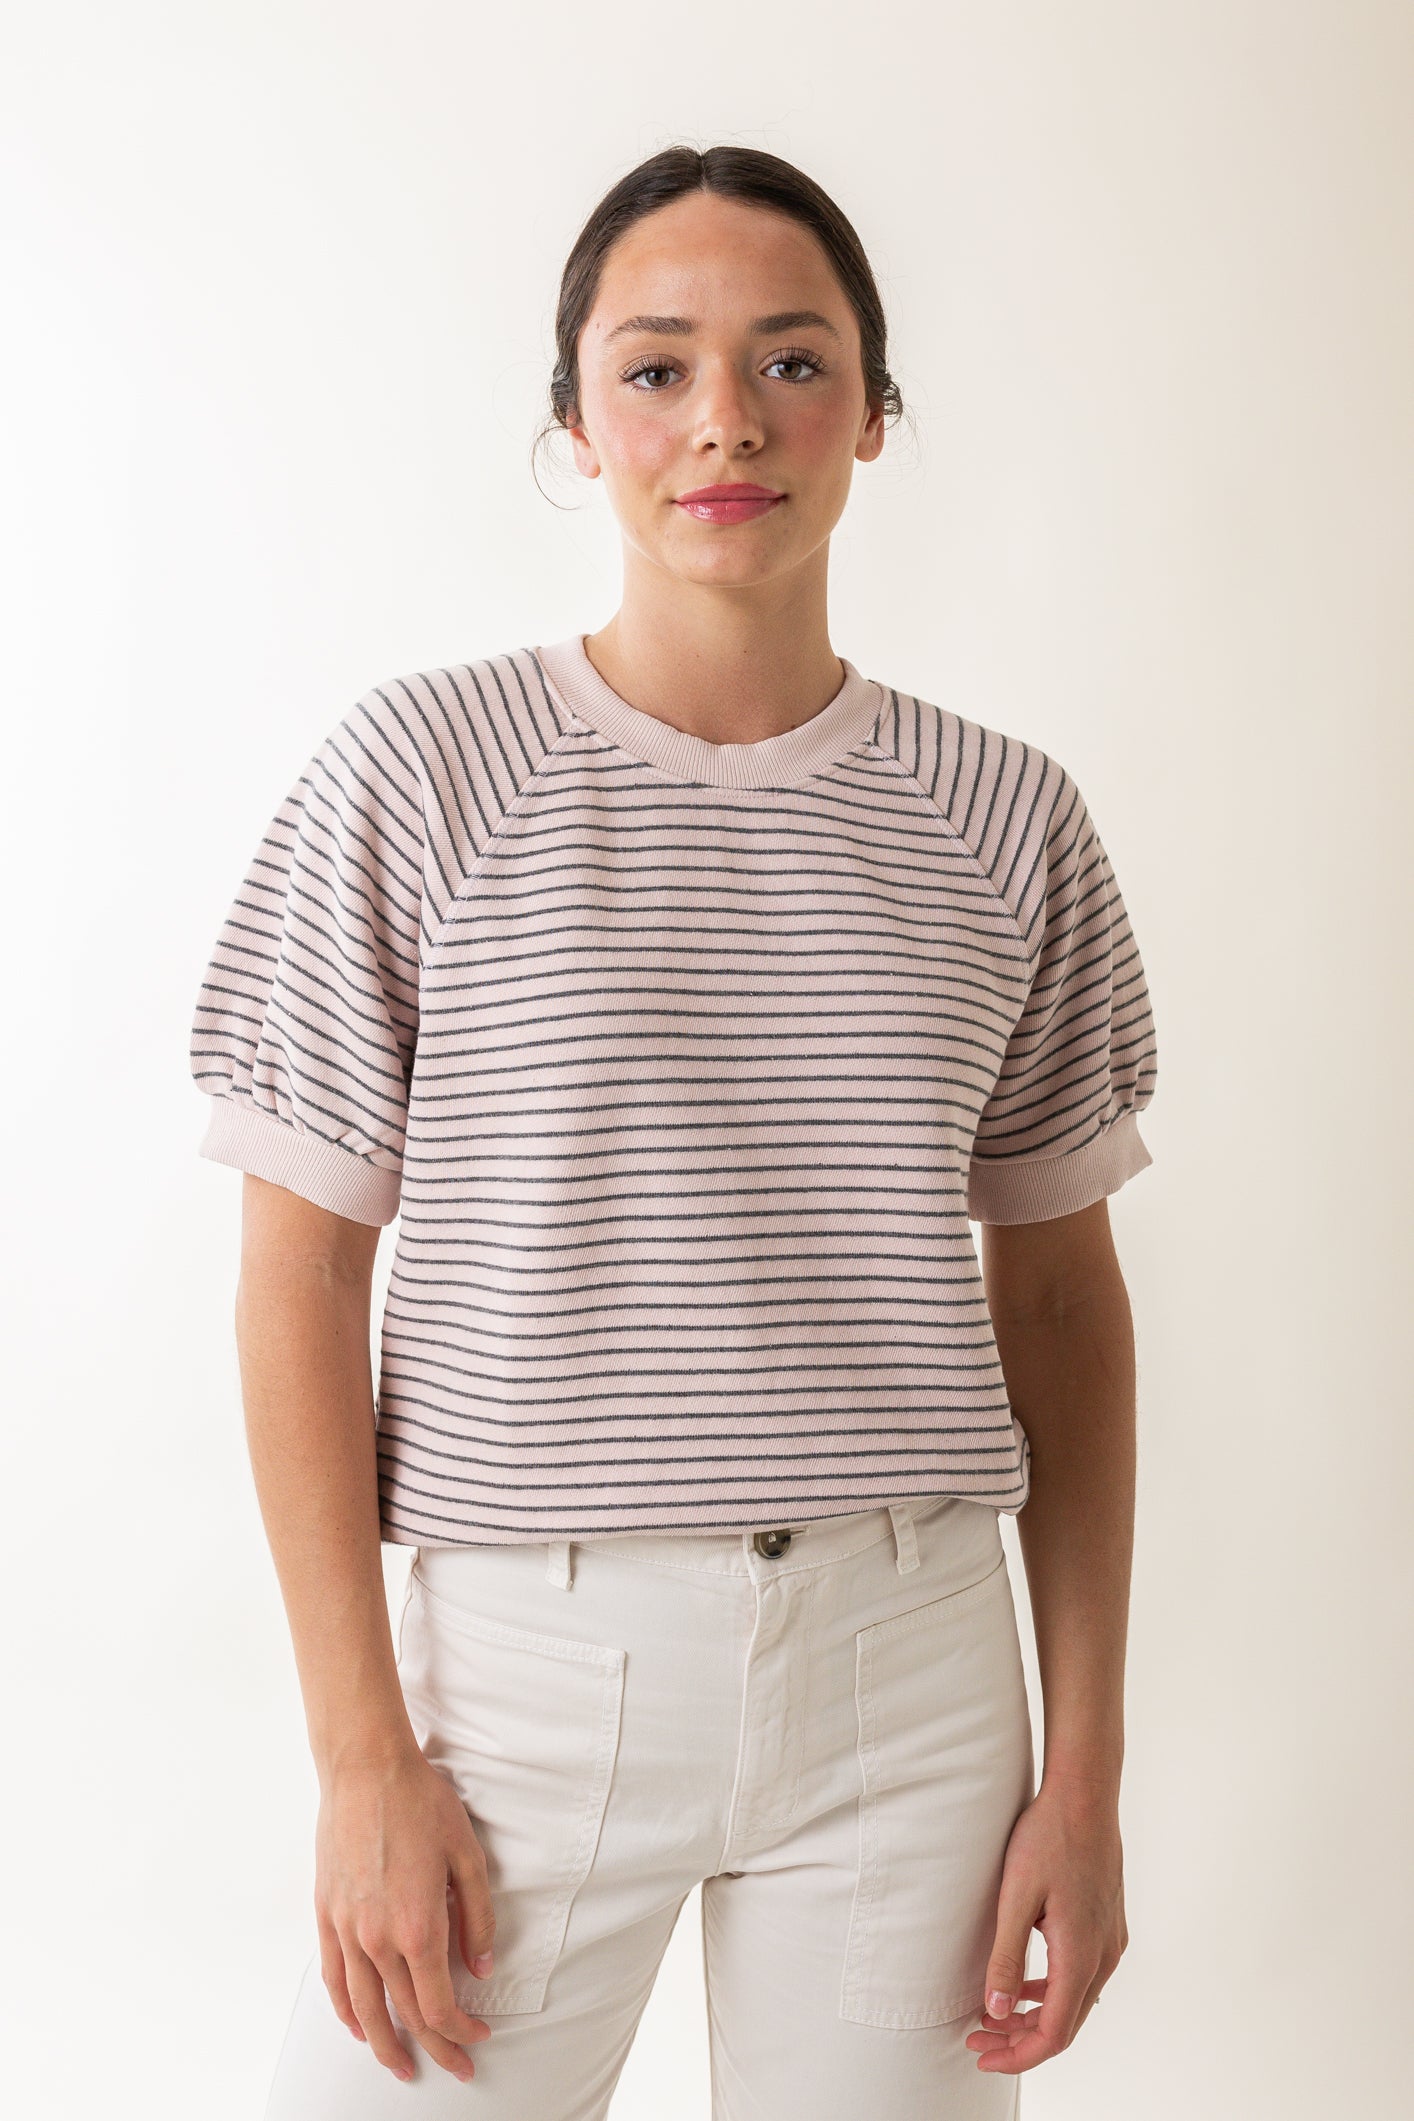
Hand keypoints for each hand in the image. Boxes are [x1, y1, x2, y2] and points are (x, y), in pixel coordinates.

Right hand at [314, 1745, 496, 2082]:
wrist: (366, 1768)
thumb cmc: (421, 1803)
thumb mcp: (468, 1855)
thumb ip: (477, 1917)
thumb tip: (481, 1966)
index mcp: (419, 1927)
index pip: (439, 2004)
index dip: (461, 2030)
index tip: (478, 2037)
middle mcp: (378, 1938)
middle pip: (405, 2013)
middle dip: (434, 2046)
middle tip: (455, 2066)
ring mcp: (346, 1930)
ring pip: (364, 2008)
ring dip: (385, 2045)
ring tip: (401, 2066)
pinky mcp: (326, 1915)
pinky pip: (334, 1978)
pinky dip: (346, 2010)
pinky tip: (358, 2025)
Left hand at [965, 1774, 1127, 2073]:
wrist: (1086, 1795)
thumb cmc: (1048, 1838)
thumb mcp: (1016, 1897)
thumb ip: (1006, 1957)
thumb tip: (997, 2012)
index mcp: (1080, 1956)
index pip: (1053, 2033)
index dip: (1017, 2054)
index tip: (981, 2054)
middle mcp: (1104, 1957)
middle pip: (1064, 2024)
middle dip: (1020, 2039)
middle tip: (977, 2038)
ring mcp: (1111, 1942)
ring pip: (1074, 2001)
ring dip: (1035, 2015)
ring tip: (992, 2015)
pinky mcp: (1108, 1925)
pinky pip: (1081, 1976)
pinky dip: (1051, 1990)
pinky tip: (1024, 1984)